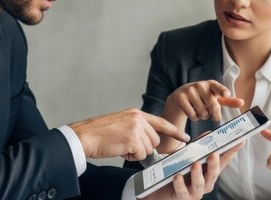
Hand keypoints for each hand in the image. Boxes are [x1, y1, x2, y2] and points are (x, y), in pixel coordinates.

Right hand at [69, 108, 189, 159]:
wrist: (85, 136)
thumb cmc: (100, 133)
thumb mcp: (121, 123)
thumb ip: (136, 128)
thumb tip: (148, 142)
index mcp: (136, 113)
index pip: (161, 122)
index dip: (174, 131)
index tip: (185, 137)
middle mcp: (138, 118)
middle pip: (155, 140)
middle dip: (144, 147)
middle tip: (127, 146)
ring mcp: (136, 128)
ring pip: (148, 148)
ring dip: (136, 152)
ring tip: (121, 146)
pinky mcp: (133, 139)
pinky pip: (140, 154)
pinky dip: (131, 156)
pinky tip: (120, 150)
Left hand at [145, 142, 243, 199]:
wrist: (162, 188)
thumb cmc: (179, 170)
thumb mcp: (189, 156)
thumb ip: (199, 146)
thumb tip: (209, 134)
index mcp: (210, 172)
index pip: (223, 160)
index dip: (231, 151)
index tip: (240, 141)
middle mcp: (206, 183)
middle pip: (213, 174)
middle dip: (214, 164)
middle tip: (214, 154)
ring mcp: (195, 192)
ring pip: (199, 184)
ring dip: (197, 174)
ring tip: (195, 164)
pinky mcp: (182, 198)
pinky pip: (182, 192)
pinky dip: (180, 184)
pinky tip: (177, 177)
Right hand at [158, 80, 242, 152]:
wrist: (181, 95)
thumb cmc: (203, 97)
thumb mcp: (215, 97)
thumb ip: (228, 101)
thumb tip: (242, 102)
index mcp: (211, 84)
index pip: (218, 87)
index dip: (222, 91)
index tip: (226, 95)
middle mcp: (200, 85)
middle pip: (213, 106)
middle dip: (215, 115)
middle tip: (215, 118)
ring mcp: (189, 90)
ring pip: (202, 112)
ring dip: (203, 116)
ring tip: (201, 112)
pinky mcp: (180, 98)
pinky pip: (192, 115)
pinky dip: (194, 118)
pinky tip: (193, 113)